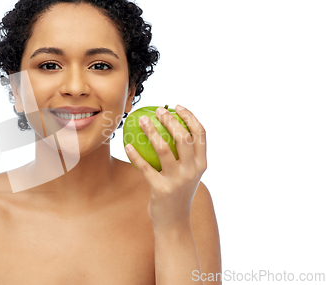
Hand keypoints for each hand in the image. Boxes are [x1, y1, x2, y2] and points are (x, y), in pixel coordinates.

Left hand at [125, 105, 206, 230]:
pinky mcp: (161, 190)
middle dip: (171, 120)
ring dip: (151, 132)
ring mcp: (178, 181)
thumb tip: (169, 127)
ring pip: (163, 149)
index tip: (177, 106)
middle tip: (158, 110)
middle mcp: (193, 171)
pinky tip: (127, 144)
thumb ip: (184, 156)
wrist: (174, 223)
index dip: (190, 117)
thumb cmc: (177, 193)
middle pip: (183, 138)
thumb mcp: (187, 174)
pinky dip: (135, 154)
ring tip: (142, 120)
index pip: (200, 134)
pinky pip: (145, 167)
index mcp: (201, 164)